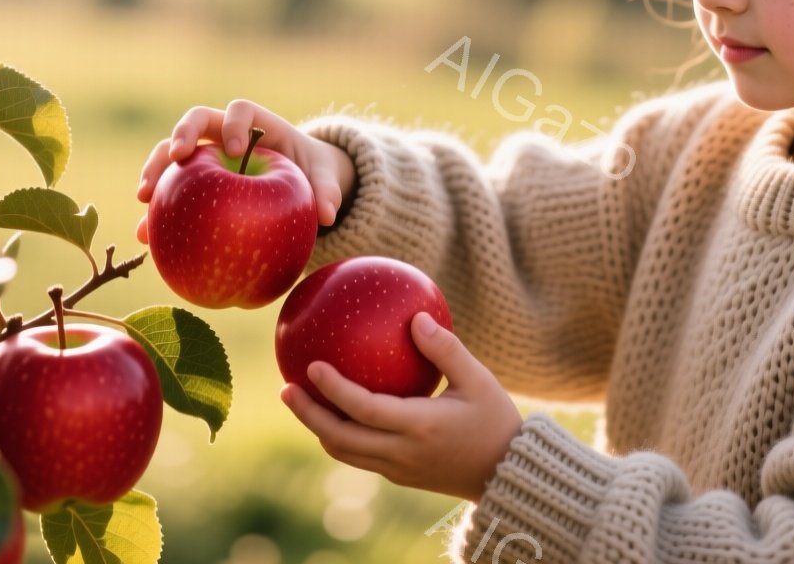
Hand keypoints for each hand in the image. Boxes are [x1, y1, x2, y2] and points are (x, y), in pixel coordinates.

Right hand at [133, 99, 355, 243]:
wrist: (299, 185)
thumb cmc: (311, 173)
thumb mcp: (322, 177)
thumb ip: (327, 190)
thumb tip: (328, 216)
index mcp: (256, 124)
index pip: (240, 110)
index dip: (233, 122)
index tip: (234, 147)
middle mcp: (223, 134)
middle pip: (194, 122)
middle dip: (181, 136)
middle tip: (176, 158)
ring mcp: (205, 159)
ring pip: (171, 155)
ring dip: (154, 171)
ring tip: (144, 199)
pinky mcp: (194, 186)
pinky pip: (171, 196)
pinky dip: (159, 213)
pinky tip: (146, 238)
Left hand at [281, 311, 522, 502]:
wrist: (507, 473)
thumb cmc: (496, 419)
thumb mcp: (479, 379)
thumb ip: (446, 349)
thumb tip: (415, 316)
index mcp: (420, 426)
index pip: (364, 409)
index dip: (333, 390)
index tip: (311, 366)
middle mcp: (402, 452)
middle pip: (340, 439)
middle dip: (308, 415)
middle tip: (286, 388)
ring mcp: (398, 469)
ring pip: (345, 453)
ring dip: (318, 429)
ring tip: (301, 401)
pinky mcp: (400, 476)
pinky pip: (360, 457)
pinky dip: (340, 437)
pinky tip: (337, 413)